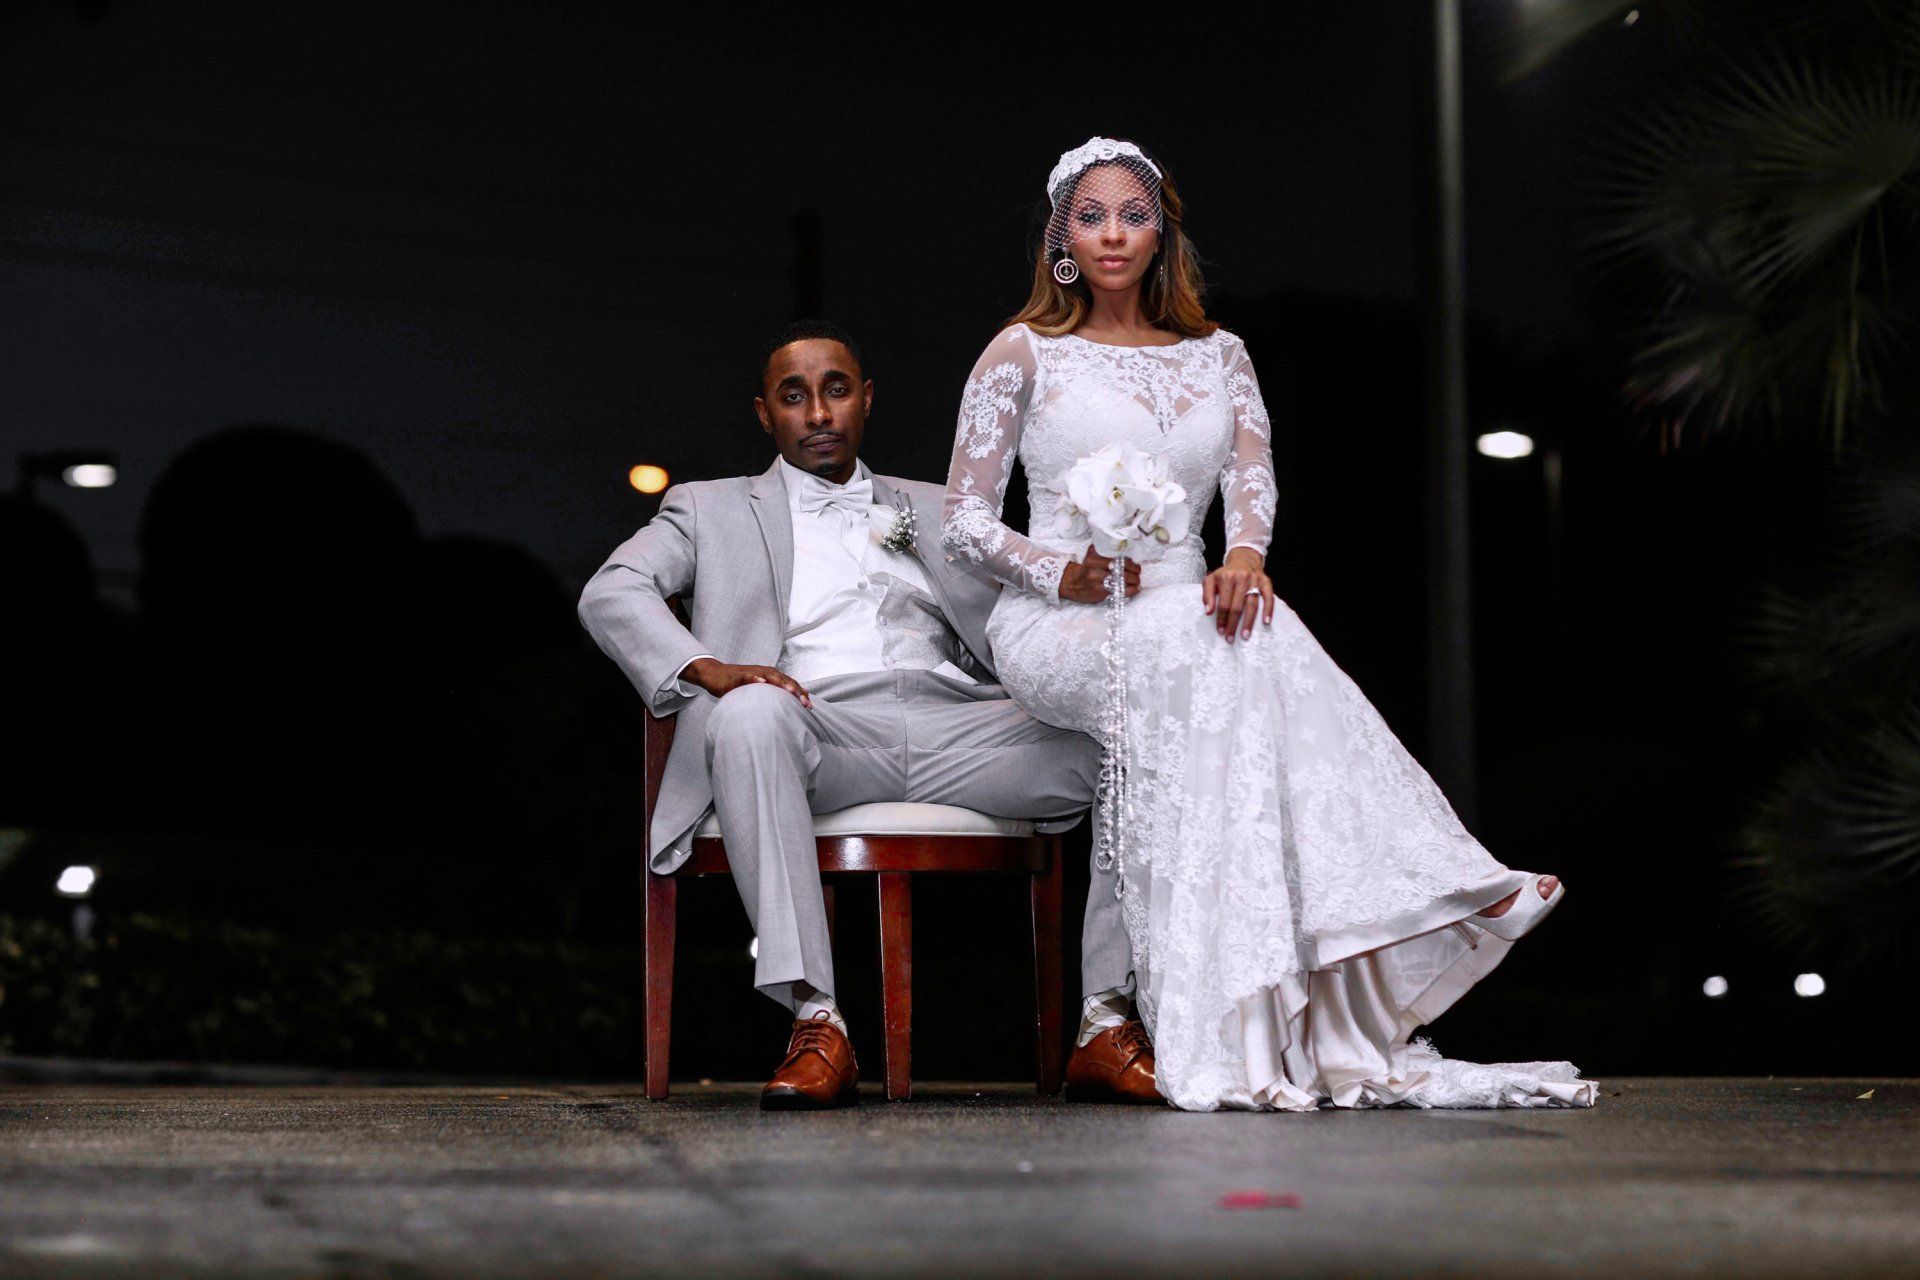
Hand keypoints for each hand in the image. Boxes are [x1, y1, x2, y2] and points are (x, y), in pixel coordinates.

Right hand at [683, 658, 811, 707]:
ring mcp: (752, 673)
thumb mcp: (757, 691)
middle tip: (806, 703)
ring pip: (769, 676)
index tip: (810, 706)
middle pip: (784, 680)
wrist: (715, 674)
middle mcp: (764, 672)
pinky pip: (748, 677)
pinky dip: (755, 679)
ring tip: (790, 691)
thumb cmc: (738, 684)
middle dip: (796, 690)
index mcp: (771, 676)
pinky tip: (761, 683)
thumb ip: (771, 696)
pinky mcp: (738, 675)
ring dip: (781, 683)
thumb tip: (785, 710)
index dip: (800, 693)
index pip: (789, 684)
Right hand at [1059, 546, 1141, 603]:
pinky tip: (1134, 588)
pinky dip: (1131, 590)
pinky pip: (1120, 590)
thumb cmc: (1086, 569)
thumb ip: (1106, 551)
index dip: (1129, 560)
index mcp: (1094, 554)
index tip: (1135, 562)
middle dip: (1134, 570)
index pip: (1118, 555)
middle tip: (1137, 572)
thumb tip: (1127, 551)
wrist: (1071, 584)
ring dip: (1134, 580)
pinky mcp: (1100, 591)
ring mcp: (1097, 578)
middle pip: (1121, 566)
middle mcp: (1095, 565)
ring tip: (1136, 580)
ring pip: (1122, 578)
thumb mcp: (1092, 556)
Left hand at [1201, 547, 1272, 643]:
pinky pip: (1268, 597)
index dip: (1221, 619)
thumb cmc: (1225, 574)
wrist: (1243, 558)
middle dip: (1233, 624)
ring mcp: (1255, 580)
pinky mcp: (1266, 581)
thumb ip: (1207, 594)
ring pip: (1252, 604)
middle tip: (1230, 639)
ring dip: (1249, 622)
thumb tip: (1208, 612)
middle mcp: (1241, 578)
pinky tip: (1266, 622)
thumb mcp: (1211, 580)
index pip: (1223, 603)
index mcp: (1226, 578)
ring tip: (1245, 635)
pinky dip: (1268, 610)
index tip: (1220, 631)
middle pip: (1237, 606)